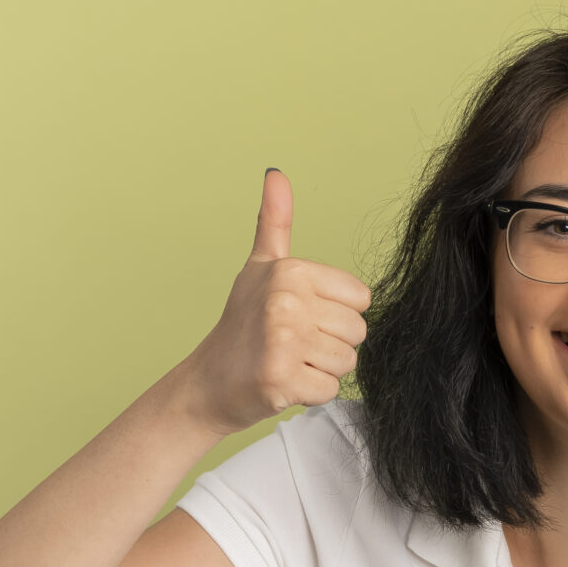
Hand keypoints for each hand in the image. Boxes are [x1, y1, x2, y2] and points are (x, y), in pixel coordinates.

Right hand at [176, 169, 371, 436]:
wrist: (207, 383)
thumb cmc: (241, 325)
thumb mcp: (259, 267)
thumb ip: (274, 222)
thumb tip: (276, 172)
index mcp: (290, 271)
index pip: (361, 299)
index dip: (336, 314)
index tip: (302, 318)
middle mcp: (287, 301)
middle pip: (357, 332)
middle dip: (331, 345)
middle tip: (293, 345)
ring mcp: (283, 341)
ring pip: (347, 363)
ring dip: (322, 370)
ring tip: (288, 362)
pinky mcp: (281, 379)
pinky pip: (329, 390)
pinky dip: (311, 394)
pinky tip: (284, 382)